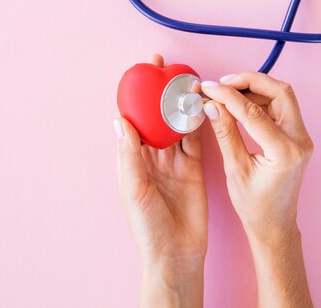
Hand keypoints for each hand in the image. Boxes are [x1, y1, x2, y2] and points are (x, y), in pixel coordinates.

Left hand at [114, 53, 207, 306]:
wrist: (177, 253)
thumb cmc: (147, 226)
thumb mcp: (133, 188)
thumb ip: (129, 154)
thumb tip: (120, 120)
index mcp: (133, 159)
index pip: (134, 120)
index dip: (136, 96)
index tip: (141, 72)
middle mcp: (153, 156)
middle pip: (156, 117)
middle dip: (159, 92)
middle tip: (164, 68)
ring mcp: (174, 161)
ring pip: (176, 124)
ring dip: (180, 104)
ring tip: (185, 81)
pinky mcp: (194, 167)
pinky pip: (195, 139)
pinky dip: (197, 122)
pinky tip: (201, 105)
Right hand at [201, 71, 313, 307]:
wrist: (274, 225)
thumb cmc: (255, 206)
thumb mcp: (235, 169)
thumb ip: (225, 132)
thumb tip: (212, 104)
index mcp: (285, 152)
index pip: (254, 112)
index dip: (228, 95)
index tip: (209, 88)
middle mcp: (300, 141)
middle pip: (280, 92)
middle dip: (250, 81)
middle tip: (224, 82)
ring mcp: (302, 137)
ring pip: (282, 95)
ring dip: (255, 88)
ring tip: (228, 91)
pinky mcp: (297, 136)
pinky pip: (281, 107)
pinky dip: (261, 99)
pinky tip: (240, 102)